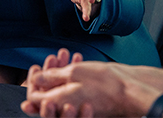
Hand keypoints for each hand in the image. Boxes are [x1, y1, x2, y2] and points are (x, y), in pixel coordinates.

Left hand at [21, 51, 159, 117]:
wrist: (129, 90)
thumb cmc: (105, 83)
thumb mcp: (75, 72)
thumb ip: (52, 77)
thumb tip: (35, 79)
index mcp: (58, 103)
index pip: (34, 97)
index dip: (33, 80)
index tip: (37, 66)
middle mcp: (65, 108)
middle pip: (47, 94)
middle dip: (48, 72)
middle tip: (53, 58)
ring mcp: (76, 107)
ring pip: (61, 90)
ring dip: (61, 71)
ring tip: (67, 55)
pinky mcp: (86, 104)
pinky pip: (73, 91)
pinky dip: (72, 77)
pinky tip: (78, 62)